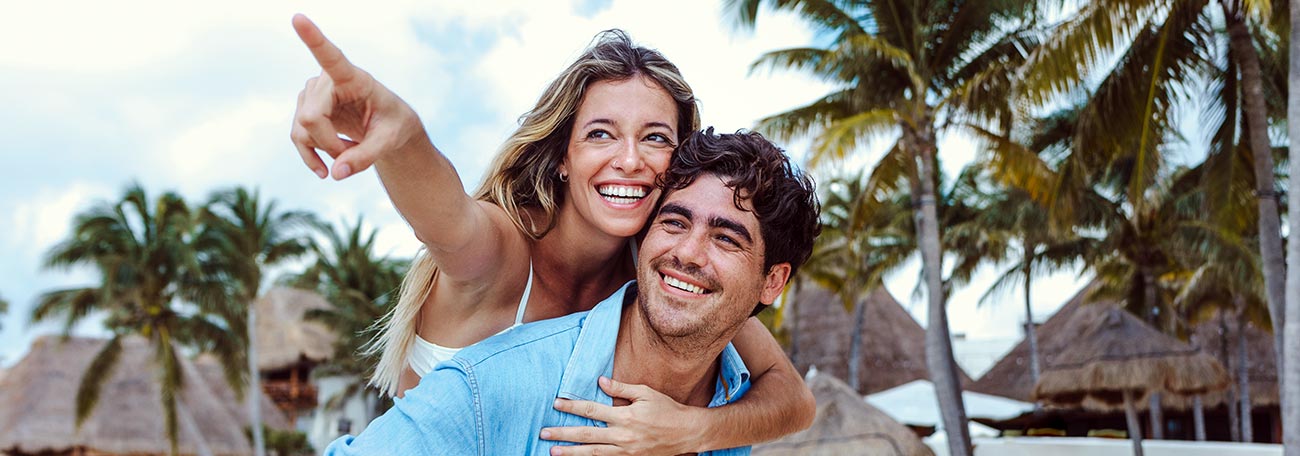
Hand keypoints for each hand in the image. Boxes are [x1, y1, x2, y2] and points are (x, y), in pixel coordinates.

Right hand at [289, 14, 425, 179]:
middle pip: (311, 116)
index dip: (313, 38)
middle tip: (352, 155)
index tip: (298, 17)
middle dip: (329, 143)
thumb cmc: (394, 126)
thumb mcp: (391, 141)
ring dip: (324, 150)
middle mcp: (328, 80)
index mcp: (355, 78)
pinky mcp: (306, 109)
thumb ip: (367, 157)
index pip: (331, 56)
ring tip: (349, 155)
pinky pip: (298, 137)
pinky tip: (325, 170)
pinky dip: (310, 157)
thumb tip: (336, 173)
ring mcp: (313, 94)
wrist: (387, 129)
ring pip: (302, 129)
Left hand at [541, 376, 703, 455]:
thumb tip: (600, 381)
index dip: (573, 407)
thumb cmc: (667, 410)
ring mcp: (626, 451)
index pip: (593, 411)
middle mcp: (623, 436)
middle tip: (543, 433)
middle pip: (587, 435)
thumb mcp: (646, 393)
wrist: (687, 433)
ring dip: (571, 453)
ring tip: (553, 452)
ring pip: (593, 453)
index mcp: (626, 416)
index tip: (556, 404)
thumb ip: (622, 388)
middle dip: (563, 434)